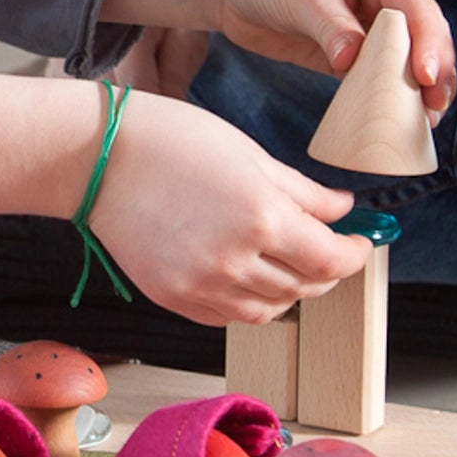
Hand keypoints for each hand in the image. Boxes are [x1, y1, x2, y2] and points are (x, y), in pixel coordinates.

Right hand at [94, 89, 366, 325]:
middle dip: (326, 270)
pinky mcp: (174, 297)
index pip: (331, 260)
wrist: (97, 158)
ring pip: (270, 310)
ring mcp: (201, 285)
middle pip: (306, 288)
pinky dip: (248, 301)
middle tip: (326, 248)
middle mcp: (234, 260)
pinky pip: (229, 316)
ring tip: (283, 260)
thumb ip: (304, 191)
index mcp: (261, 217)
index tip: (359, 242)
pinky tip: (245, 273)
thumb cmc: (169, 140)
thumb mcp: (249, 153)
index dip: (355, 254)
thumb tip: (343, 211)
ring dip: (289, 289)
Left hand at [110, 0, 454, 119]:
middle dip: (433, 74)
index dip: (428, 42)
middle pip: (423, 39)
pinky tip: (392, 126)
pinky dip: (386, 102)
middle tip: (432, 109)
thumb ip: (330, 25)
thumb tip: (353, 60)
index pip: (417, 7)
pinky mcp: (351, 56)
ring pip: (406, 64)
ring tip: (422, 125)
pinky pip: (377, 81)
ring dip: (416, 93)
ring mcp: (371, 29)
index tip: (426, 76)